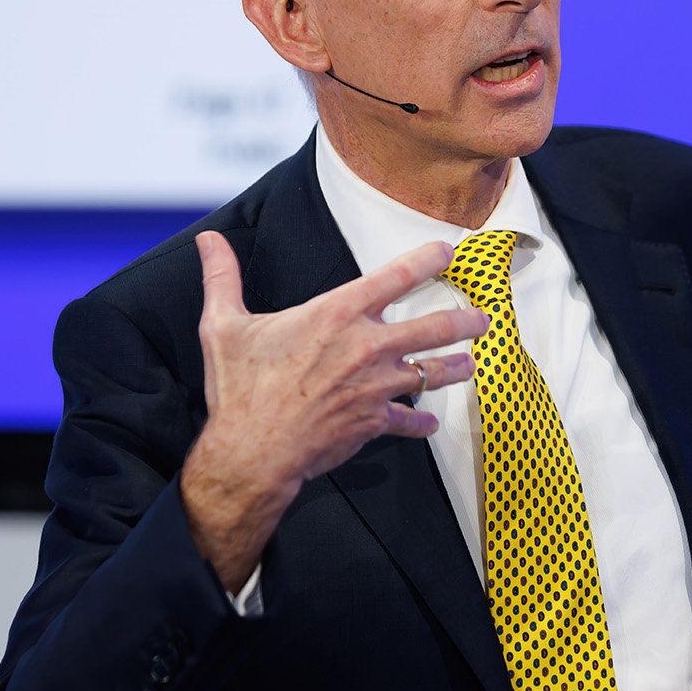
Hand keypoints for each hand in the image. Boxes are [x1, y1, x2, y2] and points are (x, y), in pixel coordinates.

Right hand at [181, 231, 488, 589]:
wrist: (253, 451)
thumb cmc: (240, 389)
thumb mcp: (223, 326)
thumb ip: (221, 278)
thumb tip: (207, 239)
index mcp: (335, 314)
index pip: (393, 277)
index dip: (426, 260)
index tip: (449, 251)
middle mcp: (365, 346)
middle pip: (432, 327)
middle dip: (464, 321)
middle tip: (484, 318)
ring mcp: (375, 386)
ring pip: (431, 373)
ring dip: (456, 368)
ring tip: (472, 364)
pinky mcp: (373, 421)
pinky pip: (409, 421)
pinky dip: (421, 422)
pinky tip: (431, 423)